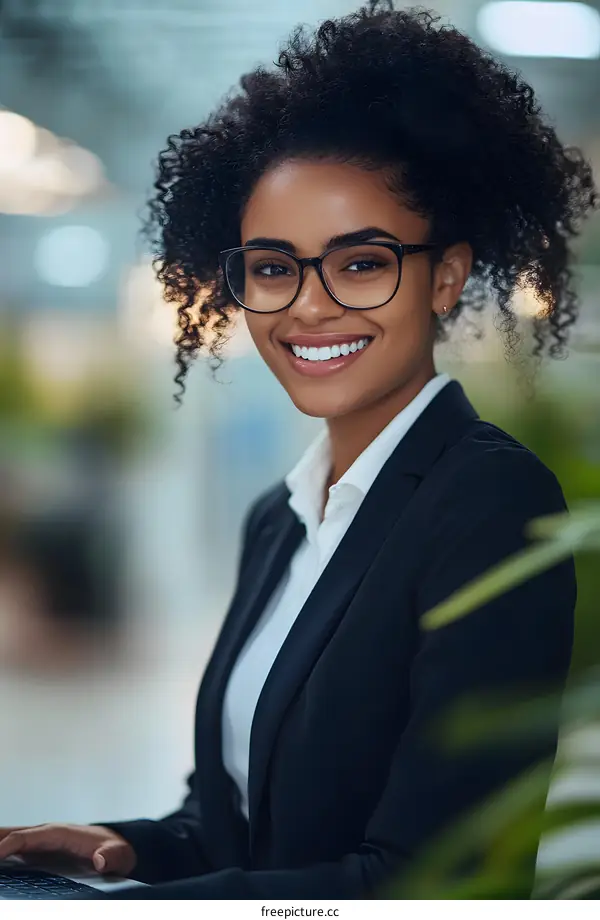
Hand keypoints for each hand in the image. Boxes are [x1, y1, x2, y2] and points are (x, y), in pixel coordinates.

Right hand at [0, 824, 135, 875]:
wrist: (116, 848)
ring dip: (0, 841)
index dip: (11, 844)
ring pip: (14, 839)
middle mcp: (49, 834)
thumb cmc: (116, 850)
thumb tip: (100, 860)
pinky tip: (0, 861)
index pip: (30, 836)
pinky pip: (16, 849)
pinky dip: (4, 852)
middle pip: (16, 833)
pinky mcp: (40, 851)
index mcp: (62, 833)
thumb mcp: (119, 854)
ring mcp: (43, 842)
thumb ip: (111, 856)